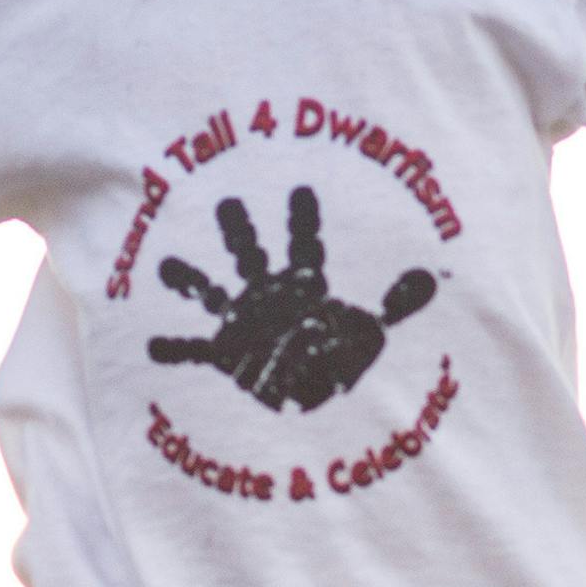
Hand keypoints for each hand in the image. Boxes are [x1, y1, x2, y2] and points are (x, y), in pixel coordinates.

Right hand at [147, 185, 437, 412]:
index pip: (305, 246)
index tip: (301, 191)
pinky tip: (152, 343)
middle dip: (240, 230)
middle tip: (228, 201)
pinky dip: (172, 347)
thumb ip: (397, 305)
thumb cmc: (339, 358)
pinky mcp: (222, 354)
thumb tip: (432, 277)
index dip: (304, 221)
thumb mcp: (371, 332)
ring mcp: (240, 321)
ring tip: (167, 264)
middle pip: (251, 254)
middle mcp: (266, 295)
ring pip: (210, 290)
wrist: (306, 395)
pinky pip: (191, 348)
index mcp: (302, 285)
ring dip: (190, 278)